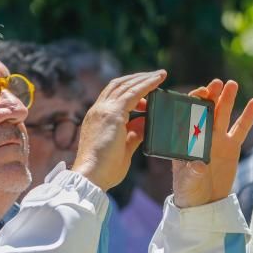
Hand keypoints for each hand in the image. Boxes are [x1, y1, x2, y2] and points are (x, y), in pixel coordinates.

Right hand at [72, 70, 166, 190]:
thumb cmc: (105, 169)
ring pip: (126, 86)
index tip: (146, 91)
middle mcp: (98, 110)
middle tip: (156, 77)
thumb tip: (145, 124)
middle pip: (118, 85)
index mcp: (98, 118)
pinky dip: (147, 85)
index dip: (130, 89)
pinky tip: (159, 80)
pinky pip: (133, 93)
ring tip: (160, 75)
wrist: (92, 176)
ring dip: (144, 78)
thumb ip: (134, 135)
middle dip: (137, 79)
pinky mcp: (113, 114)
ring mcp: (104, 111)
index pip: (113, 96)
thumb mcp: (123, 149)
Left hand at [172, 79, 252, 207]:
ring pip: (223, 115)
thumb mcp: (188, 182)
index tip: (199, 95)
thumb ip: (193, 172)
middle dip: (210, 96)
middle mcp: (201, 135)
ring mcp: (217, 139)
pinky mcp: (232, 147)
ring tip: (232, 84)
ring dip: (226, 99)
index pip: (187, 116)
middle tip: (216, 83)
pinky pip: (240, 129)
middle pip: (206, 111)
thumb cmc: (188, 191)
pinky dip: (247, 116)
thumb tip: (200, 165)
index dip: (193, 104)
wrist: (204, 202)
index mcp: (185, 140)